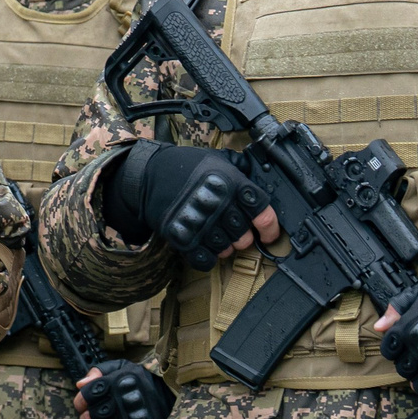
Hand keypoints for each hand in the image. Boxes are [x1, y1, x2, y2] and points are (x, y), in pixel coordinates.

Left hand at [72, 360, 173, 418]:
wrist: (172, 396)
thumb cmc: (143, 381)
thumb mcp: (123, 367)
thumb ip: (100, 371)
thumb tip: (80, 384)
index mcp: (121, 381)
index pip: (89, 394)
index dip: (80, 401)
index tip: (82, 404)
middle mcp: (127, 401)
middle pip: (93, 415)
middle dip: (86, 418)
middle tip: (90, 418)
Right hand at [104, 141, 278, 268]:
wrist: (147, 176)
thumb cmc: (184, 166)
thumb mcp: (216, 158)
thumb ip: (240, 168)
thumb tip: (260, 173)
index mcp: (232, 185)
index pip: (263, 213)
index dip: (271, 228)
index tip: (270, 234)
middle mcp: (219, 206)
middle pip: (245, 237)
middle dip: (243, 236)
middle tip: (234, 229)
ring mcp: (201, 224)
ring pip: (227, 250)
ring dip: (225, 246)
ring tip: (216, 235)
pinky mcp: (183, 238)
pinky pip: (206, 260)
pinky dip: (208, 257)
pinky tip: (204, 246)